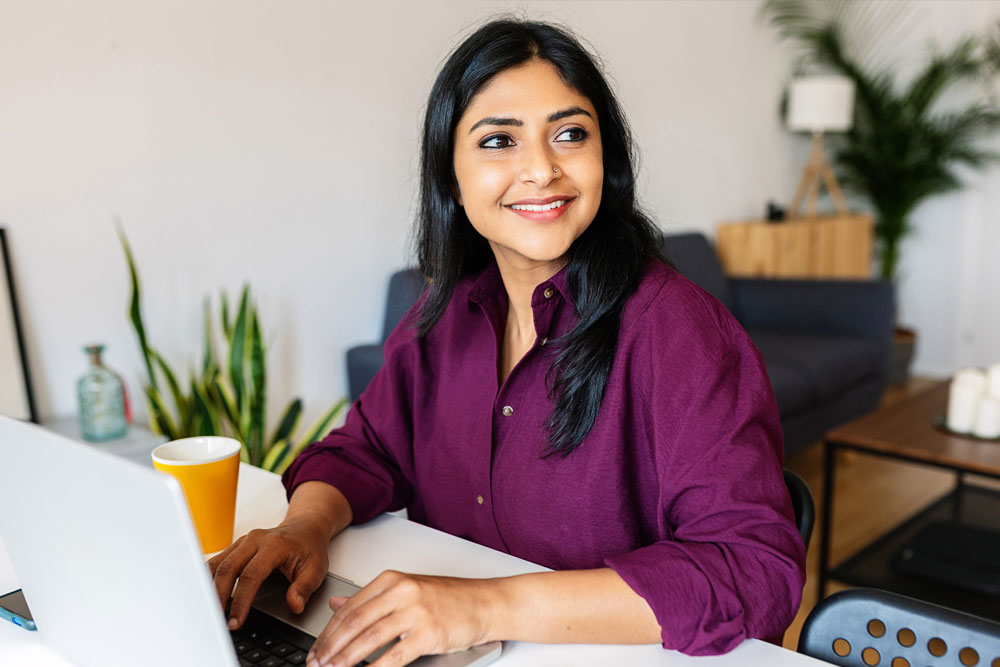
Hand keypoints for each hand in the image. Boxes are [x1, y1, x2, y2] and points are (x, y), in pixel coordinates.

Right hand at [208, 517, 330, 629]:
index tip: (235, 621)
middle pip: (228, 569)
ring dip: (210, 589)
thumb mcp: (316, 569)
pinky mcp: (236, 547)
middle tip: (217, 621)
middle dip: (220, 598)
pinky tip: (205, 595)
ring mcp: (243, 542)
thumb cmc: (309, 548)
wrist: (304, 528)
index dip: (241, 601)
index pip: (251, 575)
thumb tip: (294, 605)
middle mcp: (255, 540)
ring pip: (218, 564)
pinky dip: (208, 579)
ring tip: (208, 612)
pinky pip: (216, 562)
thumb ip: (304, 588)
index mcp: (274, 545)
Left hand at [306, 570, 498, 666]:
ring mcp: (415, 612)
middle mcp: (401, 591)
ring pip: (368, 639)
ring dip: (345, 660)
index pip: (350, 607)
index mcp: (392, 579)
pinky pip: (393, 657)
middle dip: (330, 648)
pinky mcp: (428, 634)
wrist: (486, 604)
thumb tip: (338, 603)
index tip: (316, 649)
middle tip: (315, 664)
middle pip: (354, 623)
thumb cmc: (451, 598)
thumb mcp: (407, 589)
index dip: (328, 632)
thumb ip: (371, 597)